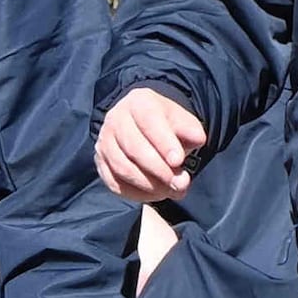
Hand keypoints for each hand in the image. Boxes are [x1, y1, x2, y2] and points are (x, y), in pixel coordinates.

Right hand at [97, 88, 207, 203]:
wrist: (143, 124)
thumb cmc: (166, 124)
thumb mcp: (182, 120)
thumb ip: (191, 130)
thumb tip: (198, 140)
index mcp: (139, 103)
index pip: (149, 122)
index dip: (164, 143)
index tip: (178, 161)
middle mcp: (116, 119)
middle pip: (134, 147)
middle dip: (159, 170)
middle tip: (180, 184)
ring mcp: (104, 141)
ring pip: (122, 167)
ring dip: (148, 184)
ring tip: (170, 191)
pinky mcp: (100, 162)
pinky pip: (114, 182)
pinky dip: (135, 193)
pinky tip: (154, 195)